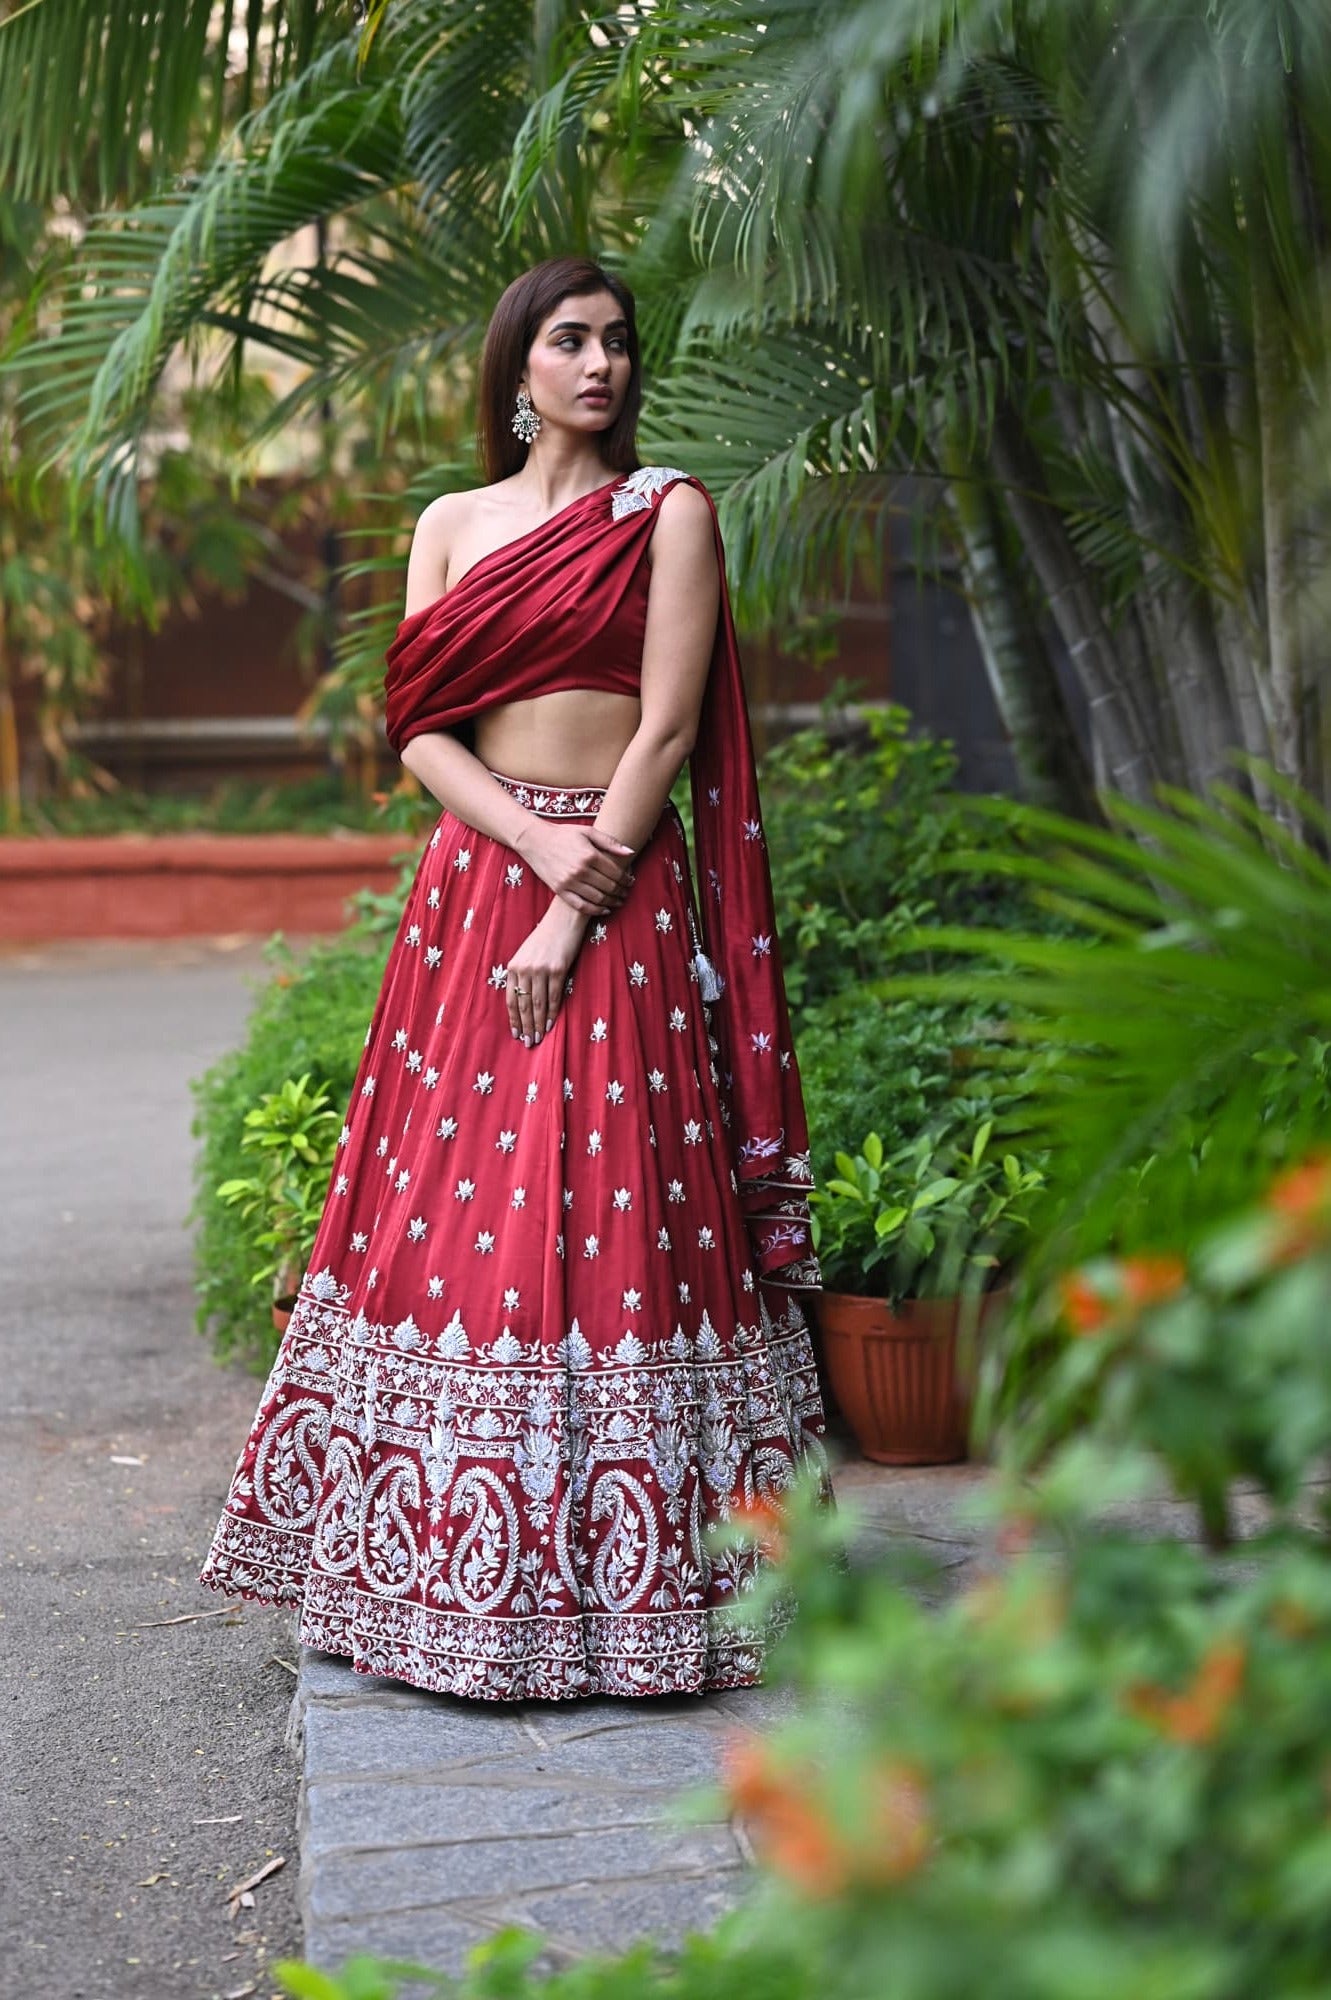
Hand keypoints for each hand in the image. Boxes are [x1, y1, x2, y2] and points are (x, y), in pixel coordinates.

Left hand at [505, 902, 589, 1045]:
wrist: (564, 918)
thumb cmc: (547, 937)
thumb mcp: (527, 954)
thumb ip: (523, 974)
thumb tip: (524, 1001)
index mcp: (514, 966)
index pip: (511, 999)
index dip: (513, 1019)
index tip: (516, 1033)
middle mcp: (524, 968)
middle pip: (523, 1004)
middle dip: (525, 1026)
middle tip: (528, 1042)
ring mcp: (541, 969)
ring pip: (537, 1004)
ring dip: (537, 1024)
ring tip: (538, 1038)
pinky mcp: (558, 969)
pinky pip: (553, 996)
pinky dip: (552, 1013)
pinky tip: (550, 1024)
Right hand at [516, 818, 634, 913]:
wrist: (534, 840)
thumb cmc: (563, 834)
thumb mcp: (587, 832)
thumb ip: (610, 842)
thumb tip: (630, 852)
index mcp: (589, 855)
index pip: (615, 872)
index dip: (626, 879)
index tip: (631, 881)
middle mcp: (580, 870)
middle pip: (609, 886)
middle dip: (621, 891)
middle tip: (626, 892)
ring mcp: (569, 882)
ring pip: (598, 898)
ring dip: (612, 902)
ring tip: (619, 901)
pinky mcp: (560, 890)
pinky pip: (581, 905)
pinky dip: (595, 910)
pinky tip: (604, 909)